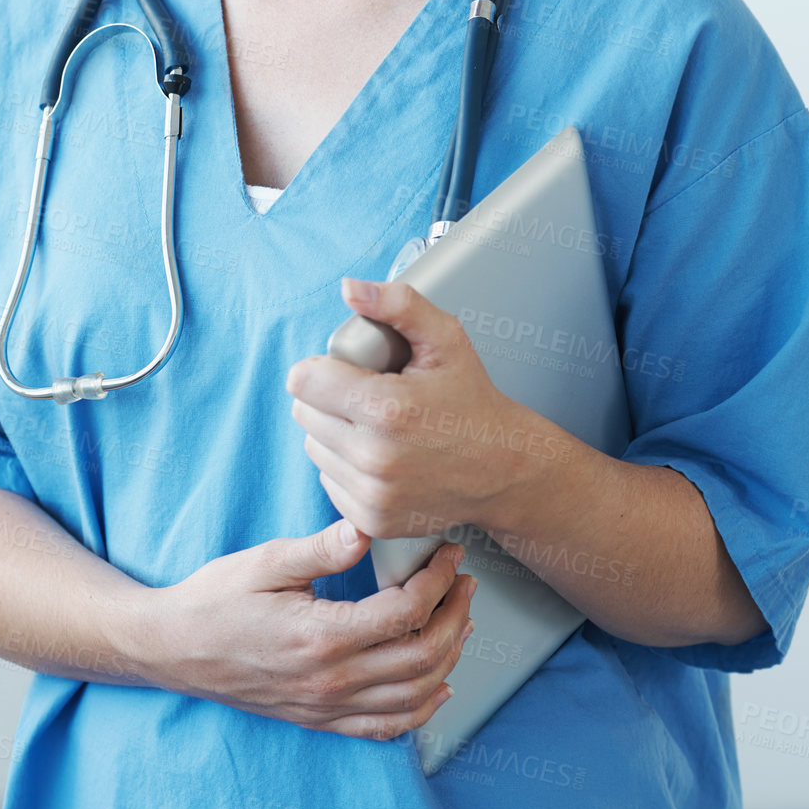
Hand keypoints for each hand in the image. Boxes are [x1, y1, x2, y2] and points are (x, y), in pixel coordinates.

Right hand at [150, 521, 475, 740]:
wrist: (171, 649)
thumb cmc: (215, 599)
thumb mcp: (265, 562)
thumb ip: (322, 549)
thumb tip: (368, 528)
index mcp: (320, 636)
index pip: (405, 612)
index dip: (438, 581)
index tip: (449, 555)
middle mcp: (330, 680)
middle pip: (421, 657)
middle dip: (455, 617)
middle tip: (464, 583)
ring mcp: (325, 707)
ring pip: (412, 696)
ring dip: (448, 658)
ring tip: (460, 622)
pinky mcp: (318, 720)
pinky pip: (383, 728)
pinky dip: (420, 710)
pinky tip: (436, 685)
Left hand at [287, 276, 557, 538]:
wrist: (505, 469)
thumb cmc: (473, 401)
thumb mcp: (445, 339)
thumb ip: (398, 304)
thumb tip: (350, 288)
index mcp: (386, 407)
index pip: (302, 381)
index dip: (321, 368)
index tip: (346, 370)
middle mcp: (374, 456)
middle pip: (303, 413)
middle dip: (327, 397)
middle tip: (367, 395)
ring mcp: (372, 494)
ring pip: (312, 447)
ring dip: (332, 432)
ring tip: (374, 425)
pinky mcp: (371, 520)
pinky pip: (328, 480)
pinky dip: (345, 466)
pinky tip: (378, 455)